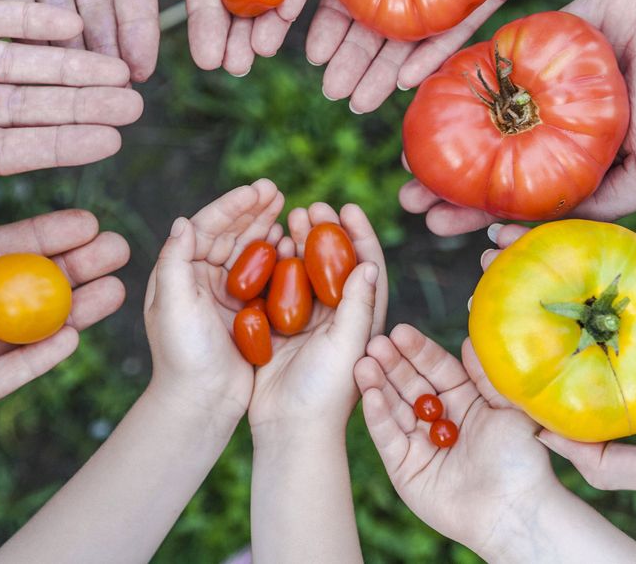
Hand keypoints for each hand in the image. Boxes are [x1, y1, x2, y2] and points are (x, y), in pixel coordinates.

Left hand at [143, 179, 285, 424]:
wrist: (200, 401)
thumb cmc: (183, 354)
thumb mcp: (173, 304)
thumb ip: (174, 260)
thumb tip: (183, 221)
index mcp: (179, 271)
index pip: (206, 227)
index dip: (232, 205)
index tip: (258, 189)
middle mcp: (199, 278)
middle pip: (230, 233)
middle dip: (253, 210)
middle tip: (278, 191)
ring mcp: (223, 295)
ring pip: (248, 251)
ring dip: (267, 228)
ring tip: (289, 211)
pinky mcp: (244, 312)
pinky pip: (264, 277)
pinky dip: (277, 257)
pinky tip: (293, 244)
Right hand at [248, 203, 386, 433]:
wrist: (288, 429)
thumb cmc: (326, 394)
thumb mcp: (346, 347)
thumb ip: (357, 306)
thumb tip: (368, 263)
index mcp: (363, 320)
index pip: (367, 266)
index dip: (360, 234)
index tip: (347, 206)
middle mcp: (339, 317)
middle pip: (334, 262)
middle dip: (324, 231)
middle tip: (310, 206)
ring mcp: (309, 322)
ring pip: (305, 270)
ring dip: (299, 242)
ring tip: (288, 218)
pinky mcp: (282, 329)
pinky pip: (278, 288)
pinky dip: (274, 265)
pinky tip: (267, 246)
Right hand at [306, 0, 579, 112]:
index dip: (331, 24)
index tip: (311, 54)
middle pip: (382, 24)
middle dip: (354, 60)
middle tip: (333, 92)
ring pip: (416, 36)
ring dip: (384, 70)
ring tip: (357, 102)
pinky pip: (462, 28)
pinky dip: (432, 55)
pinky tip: (402, 82)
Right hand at [354, 325, 556, 555]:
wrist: (515, 510)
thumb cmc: (522, 461)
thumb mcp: (509, 408)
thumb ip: (486, 375)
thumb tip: (468, 341)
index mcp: (465, 402)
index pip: (437, 369)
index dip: (418, 351)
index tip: (401, 332)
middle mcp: (439, 421)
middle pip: (410, 385)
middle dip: (392, 363)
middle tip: (375, 342)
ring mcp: (420, 445)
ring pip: (394, 408)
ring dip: (377, 384)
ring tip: (364, 363)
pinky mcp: (404, 469)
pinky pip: (388, 438)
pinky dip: (378, 415)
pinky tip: (370, 393)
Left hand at [400, 0, 635, 234]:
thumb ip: (608, 203)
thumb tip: (545, 231)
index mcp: (583, 162)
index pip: (520, 198)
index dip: (479, 216)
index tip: (438, 229)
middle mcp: (557, 127)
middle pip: (490, 162)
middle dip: (447, 186)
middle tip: (407, 202)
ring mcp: (543, 86)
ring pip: (480, 119)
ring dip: (442, 140)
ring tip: (404, 162)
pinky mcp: (535, 42)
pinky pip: (486, 66)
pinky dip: (454, 82)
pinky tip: (421, 101)